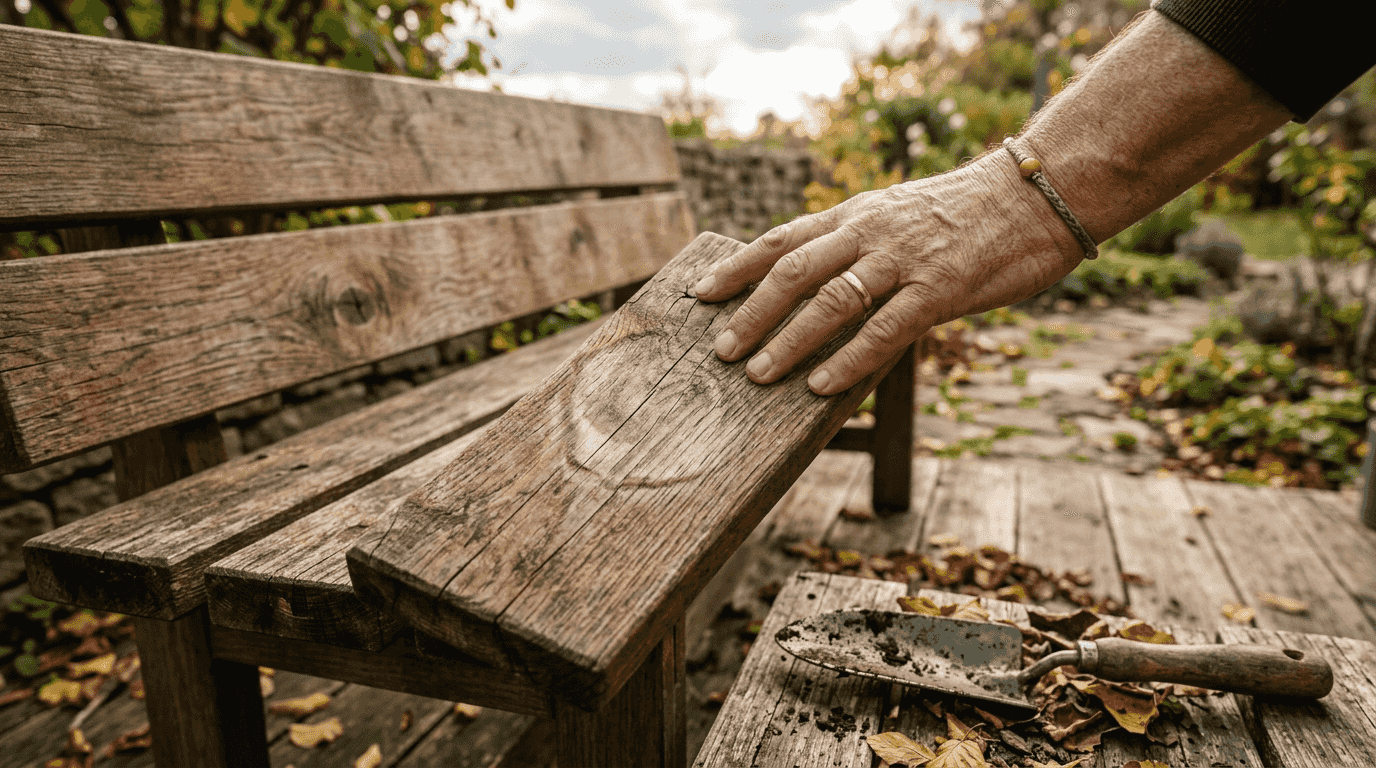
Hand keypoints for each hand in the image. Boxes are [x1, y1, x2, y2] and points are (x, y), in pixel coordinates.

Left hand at [692, 151, 1084, 395]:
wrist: (1037, 195)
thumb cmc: (967, 213)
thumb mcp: (899, 214)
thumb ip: (857, 242)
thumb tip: (816, 279)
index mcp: (857, 215)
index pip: (782, 239)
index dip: (737, 267)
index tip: (699, 293)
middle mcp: (871, 233)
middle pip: (794, 272)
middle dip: (751, 313)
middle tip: (721, 350)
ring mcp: (904, 261)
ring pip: (831, 302)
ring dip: (788, 341)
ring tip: (757, 375)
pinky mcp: (940, 290)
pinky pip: (884, 331)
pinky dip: (848, 361)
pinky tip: (821, 387)